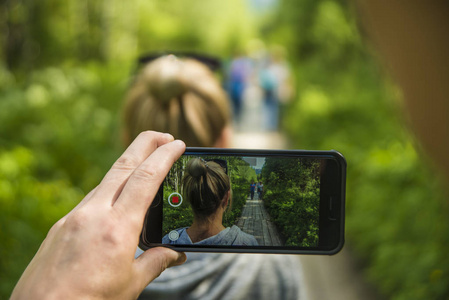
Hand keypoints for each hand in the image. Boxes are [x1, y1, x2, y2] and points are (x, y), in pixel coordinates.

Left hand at [11, 131, 186, 299]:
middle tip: (164, 135)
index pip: (146, 178)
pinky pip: (90, 199)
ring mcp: (74, 216)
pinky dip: (109, 192)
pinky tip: (116, 204)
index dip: (165, 156)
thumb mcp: (131, 285)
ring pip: (106, 181)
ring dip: (128, 168)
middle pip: (123, 165)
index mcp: (118, 228)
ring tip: (145, 168)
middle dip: (146, 143)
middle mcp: (94, 213)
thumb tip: (175, 254)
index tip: (178, 144)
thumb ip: (156, 263)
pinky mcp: (61, 225)